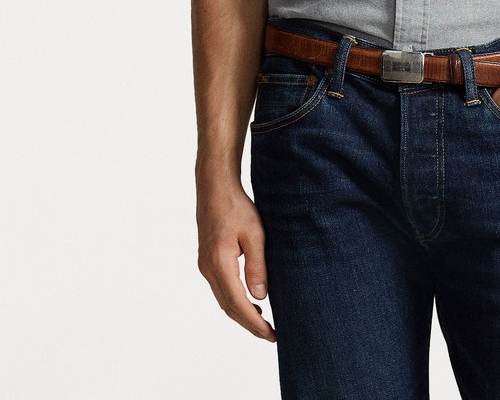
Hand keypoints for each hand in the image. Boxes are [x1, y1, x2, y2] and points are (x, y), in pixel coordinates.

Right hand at [196, 176, 276, 341]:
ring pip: (223, 300)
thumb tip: (260, 297)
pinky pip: (220, 288)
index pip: (237, 303)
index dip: (254, 323)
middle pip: (228, 307)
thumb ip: (257, 266)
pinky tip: (249, 300)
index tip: (271, 334)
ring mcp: (205, 266)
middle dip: (249, 324)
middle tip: (270, 335)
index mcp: (219, 264)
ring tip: (263, 323)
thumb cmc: (236, 206)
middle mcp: (208, 269)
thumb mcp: (254, 233)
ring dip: (241, 313)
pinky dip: (234, 300)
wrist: (214, 187)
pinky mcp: (206, 260)